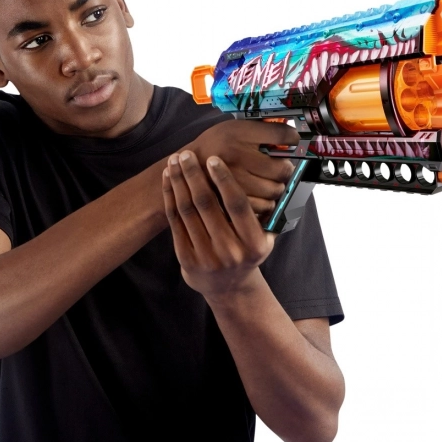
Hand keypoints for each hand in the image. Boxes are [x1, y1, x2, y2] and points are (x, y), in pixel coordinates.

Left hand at [162, 150, 275, 301]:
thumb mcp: (266, 239)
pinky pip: (175, 221)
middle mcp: (230, 251)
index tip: (213, 159)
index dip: (224, 179)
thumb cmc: (247, 254)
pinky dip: (170, 197)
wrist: (229, 288)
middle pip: (207, 204)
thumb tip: (273, 175)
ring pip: (187, 210)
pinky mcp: (186, 258)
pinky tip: (169, 180)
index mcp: (253, 244)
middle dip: (194, 175)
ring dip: (179, 182)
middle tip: (187, 153)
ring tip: (175, 162)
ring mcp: (206, 256)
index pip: (237, 205)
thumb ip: (267, 212)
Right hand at [185, 120, 297, 217]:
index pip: (281, 135)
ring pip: (275, 190)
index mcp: (238, 134)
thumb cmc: (214, 145)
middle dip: (285, 169)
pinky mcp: (230, 200)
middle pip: (282, 168)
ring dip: (276, 188)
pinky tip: (259, 195)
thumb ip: (259, 132)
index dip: (292, 138)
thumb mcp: (233, 128)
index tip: (291, 141)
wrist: (184, 166)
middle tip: (280, 168)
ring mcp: (234, 180)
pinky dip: (265, 203)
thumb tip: (290, 137)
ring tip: (268, 182)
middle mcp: (236, 155)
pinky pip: (263, 206)